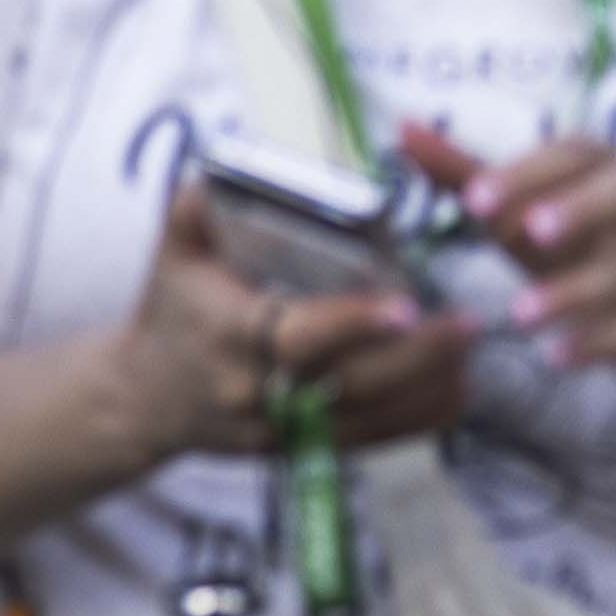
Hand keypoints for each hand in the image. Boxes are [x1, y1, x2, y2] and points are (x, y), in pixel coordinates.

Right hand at [112, 188, 482, 469]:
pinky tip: (459, 393)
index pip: (299, 335)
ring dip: (425, 390)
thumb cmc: (171, 308)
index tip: (406, 304)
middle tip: (468, 324)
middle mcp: (257, 389)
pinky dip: (415, 421)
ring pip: (363, 420)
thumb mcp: (173, 251)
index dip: (353, 323)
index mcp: (231, 335)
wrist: (140, 399)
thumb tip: (229, 164)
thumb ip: (198, 206)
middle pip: (346, 385)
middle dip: (413, 359)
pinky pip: (364, 443)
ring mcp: (278, 428)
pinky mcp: (295, 451)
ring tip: (474, 353)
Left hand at [400, 119, 615, 407]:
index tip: (475, 201)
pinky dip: (599, 342)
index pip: (578, 153)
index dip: (530, 173)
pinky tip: (556, 357)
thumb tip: (404, 130)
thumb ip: (465, 174)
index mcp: (602, 169)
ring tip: (520, 315)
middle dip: (580, 210)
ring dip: (576, 291)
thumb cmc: (573, 242)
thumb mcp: (521, 209)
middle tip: (529, 234)